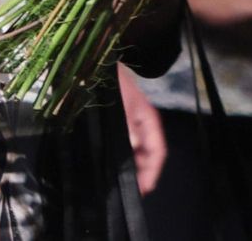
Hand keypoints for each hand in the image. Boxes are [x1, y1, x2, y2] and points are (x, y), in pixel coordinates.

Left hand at [116, 65, 165, 194]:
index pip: (158, 151)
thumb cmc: (110, 78)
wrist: (93, 59)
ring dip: (127, 167)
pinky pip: (118, 145)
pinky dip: (115, 157)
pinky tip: (104, 166)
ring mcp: (126, 124)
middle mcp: (139, 124)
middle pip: (145, 155)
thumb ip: (127, 123)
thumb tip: (133, 146)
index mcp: (147, 119)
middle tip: (125, 193)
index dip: (152, 172)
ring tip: (114, 184)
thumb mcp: (120, 100)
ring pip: (132, 152)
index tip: (142, 190)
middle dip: (139, 174)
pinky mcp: (112, 124)